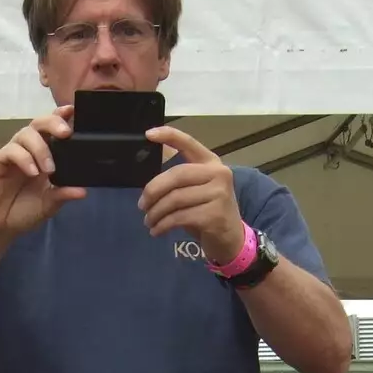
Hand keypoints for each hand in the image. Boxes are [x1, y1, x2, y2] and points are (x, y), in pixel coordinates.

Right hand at [0, 105, 87, 240]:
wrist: (0, 227)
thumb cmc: (24, 211)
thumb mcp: (49, 204)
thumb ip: (63, 195)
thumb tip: (83, 191)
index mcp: (44, 154)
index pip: (52, 129)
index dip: (61, 116)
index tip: (73, 111)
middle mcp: (29, 150)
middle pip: (39, 123)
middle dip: (53, 123)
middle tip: (66, 133)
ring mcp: (13, 154)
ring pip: (25, 134)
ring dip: (40, 148)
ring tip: (49, 169)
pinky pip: (10, 151)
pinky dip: (23, 158)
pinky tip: (32, 172)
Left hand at [140, 126, 246, 261]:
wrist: (230, 238)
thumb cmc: (208, 211)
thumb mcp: (196, 190)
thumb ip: (179, 179)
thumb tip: (152, 172)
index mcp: (211, 162)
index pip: (189, 144)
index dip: (169, 136)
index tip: (148, 134)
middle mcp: (218, 174)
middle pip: (176, 175)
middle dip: (153, 191)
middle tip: (141, 205)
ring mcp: (219, 194)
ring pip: (175, 199)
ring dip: (156, 213)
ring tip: (149, 221)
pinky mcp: (214, 215)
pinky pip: (179, 217)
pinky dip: (162, 225)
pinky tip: (157, 231)